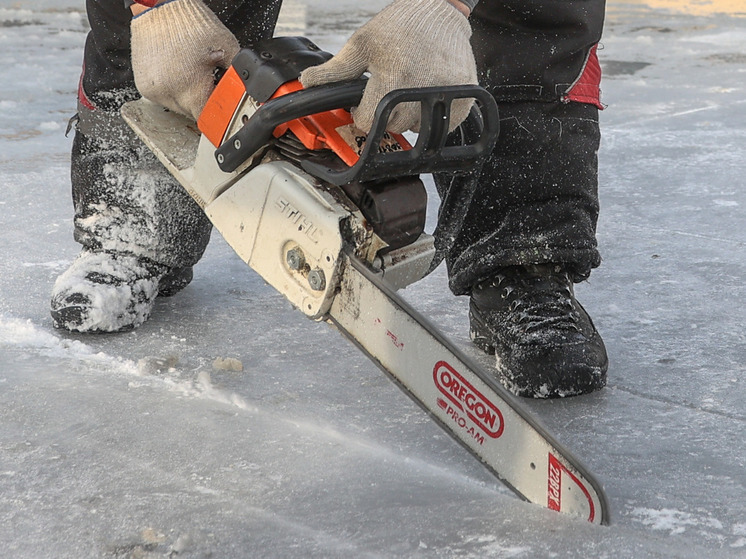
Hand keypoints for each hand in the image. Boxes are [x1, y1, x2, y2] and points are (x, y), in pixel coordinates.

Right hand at [130, 0, 239, 120]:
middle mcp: (168, 94)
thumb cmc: (191, 24)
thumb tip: (246, 88)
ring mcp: (153, 90)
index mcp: (190, 90)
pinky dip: (173, 89)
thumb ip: (238, 73)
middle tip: (207, 82)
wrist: (161, 7)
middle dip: (202, 101)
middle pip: (192, 113)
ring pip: (177, 107)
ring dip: (187, 97)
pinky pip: (163, 97)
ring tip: (191, 73)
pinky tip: (178, 73)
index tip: (221, 105)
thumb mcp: (227, 48)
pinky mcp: (144, 85)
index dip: (218, 112)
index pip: (208, 117)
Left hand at [300, 0, 477, 133]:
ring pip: (418, 129)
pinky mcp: (464, 95)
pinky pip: (446, 125)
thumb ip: (335, 70)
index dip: (361, 115)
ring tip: (407, 92)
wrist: (439, 9)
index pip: (368, 123)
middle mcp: (420, 89)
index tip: (364, 105)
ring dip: (409, 117)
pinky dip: (434, 117)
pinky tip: (426, 96)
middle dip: (385, 116)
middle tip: (387, 94)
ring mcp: (446, 93)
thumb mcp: (362, 43)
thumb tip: (308, 82)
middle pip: (393, 128)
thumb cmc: (401, 25)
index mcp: (393, 79)